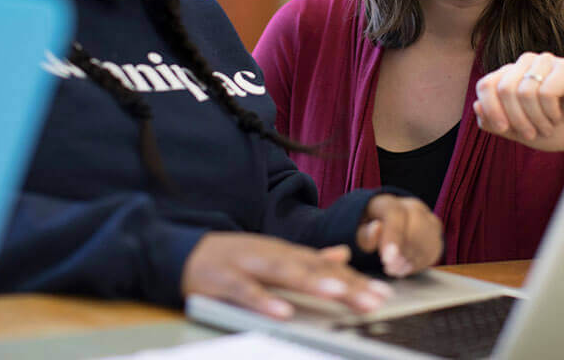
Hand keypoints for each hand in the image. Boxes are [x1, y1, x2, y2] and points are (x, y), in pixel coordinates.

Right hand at [181, 232, 392, 318]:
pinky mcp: (222, 279)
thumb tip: (341, 255)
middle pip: (312, 269)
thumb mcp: (271, 256)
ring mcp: (246, 265)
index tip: (383, 294)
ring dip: (312, 283)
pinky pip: (245, 292)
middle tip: (373, 300)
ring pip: (283, 273)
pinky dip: (264, 301)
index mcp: (284, 252)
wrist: (180, 253)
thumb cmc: (231, 259)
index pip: (325, 267)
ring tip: (339, 295)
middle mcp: (270, 254)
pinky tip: (283, 312)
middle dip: (344, 284)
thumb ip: (306, 259)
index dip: (354, 280)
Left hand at [356, 194, 442, 276]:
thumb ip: (365, 233)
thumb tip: (376, 228)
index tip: (386, 259)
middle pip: (417, 226)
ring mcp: (427, 217)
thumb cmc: (368, 229)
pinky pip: (435, 249)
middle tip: (390, 268)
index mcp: (388, 202)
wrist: (383, 223)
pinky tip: (406, 267)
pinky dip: (421, 263)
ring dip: (412, 260)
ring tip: (396, 269)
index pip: (396, 214)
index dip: (393, 237)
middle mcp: (411, 206)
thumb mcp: (359, 232)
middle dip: (404, 252)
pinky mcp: (436, 232)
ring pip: (428, 239)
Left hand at [473, 52, 563, 153]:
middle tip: (531, 133)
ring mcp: (546, 62)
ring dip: (536, 119)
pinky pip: (546, 91)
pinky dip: (551, 112)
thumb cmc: (552, 131)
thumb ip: (493, 122)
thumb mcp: (516, 131)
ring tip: (547, 126)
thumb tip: (476, 106)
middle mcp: (525, 63)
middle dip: (516, 119)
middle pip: (503, 89)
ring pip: (524, 91)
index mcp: (509, 75)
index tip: (504, 129)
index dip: (491, 109)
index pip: (486, 84)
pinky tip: (559, 115)